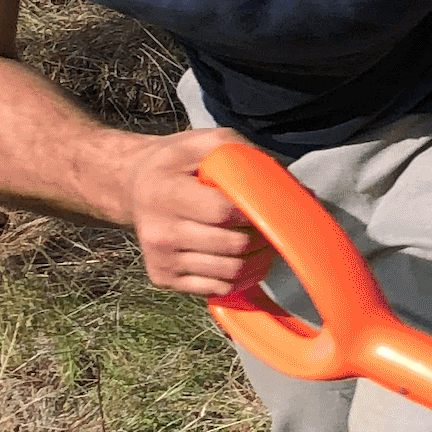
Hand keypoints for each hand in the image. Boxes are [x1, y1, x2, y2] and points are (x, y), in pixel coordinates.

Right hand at [117, 129, 272, 298]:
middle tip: (272, 225)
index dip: (257, 212)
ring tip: (261, 241)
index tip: (271, 207)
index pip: (224, 212)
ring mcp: (160, 259)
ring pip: (232, 272)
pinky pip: (218, 289)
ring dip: (260, 259)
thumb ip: (249, 158)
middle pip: (235, 246)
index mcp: (165, 193)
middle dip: (265, 237)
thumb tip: (298, 191)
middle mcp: (159, 231)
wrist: (133, 186)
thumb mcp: (207, 142)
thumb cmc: (178, 162)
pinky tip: (243, 257)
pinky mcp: (163, 279)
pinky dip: (242, 277)